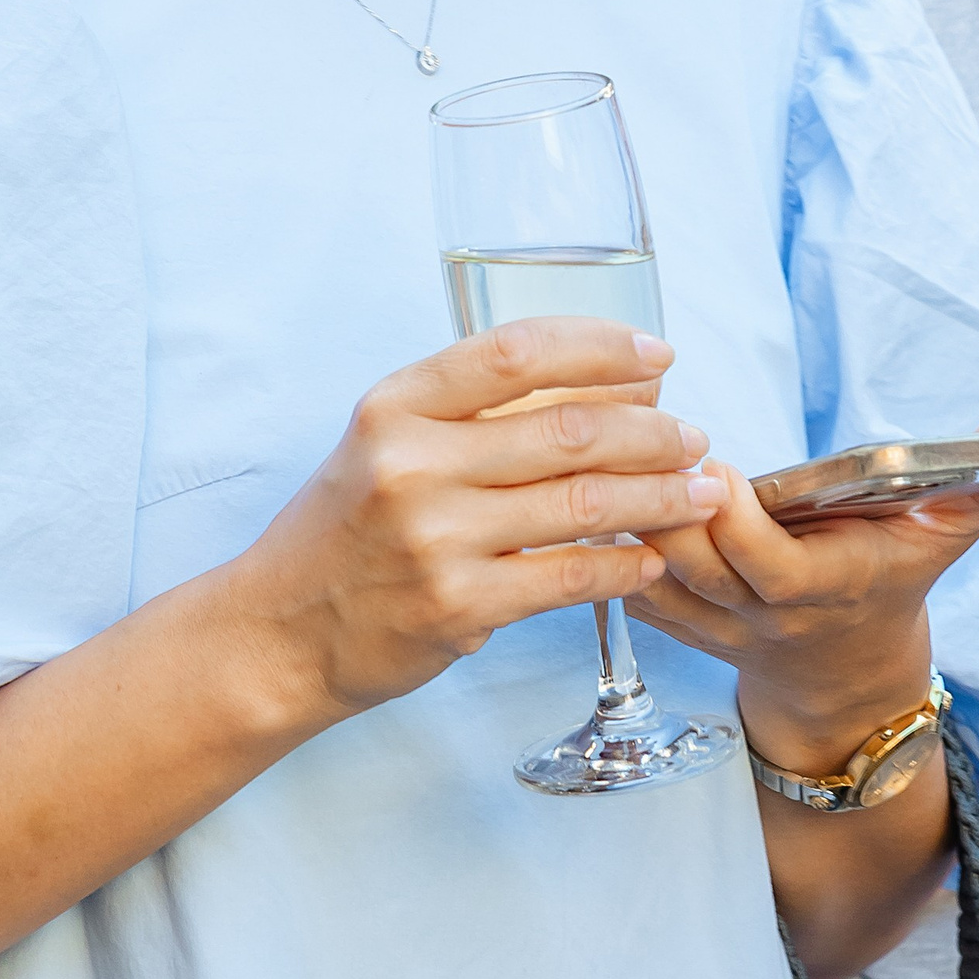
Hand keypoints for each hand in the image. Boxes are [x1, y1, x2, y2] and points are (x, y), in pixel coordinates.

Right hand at [229, 320, 723, 724]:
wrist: (277, 633)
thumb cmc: (344, 531)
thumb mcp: (384, 445)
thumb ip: (471, 415)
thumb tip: (602, 386)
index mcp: (395, 407)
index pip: (516, 352)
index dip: (601, 346)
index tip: (656, 355)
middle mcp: (412, 464)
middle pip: (569, 429)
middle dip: (653, 430)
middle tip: (693, 435)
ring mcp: (436, 539)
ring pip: (584, 503)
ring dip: (660, 495)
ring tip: (701, 490)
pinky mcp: (458, 607)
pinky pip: (571, 576)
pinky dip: (626, 566)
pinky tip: (653, 558)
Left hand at [626, 457, 978, 772]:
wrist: (847, 676)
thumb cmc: (890, 585)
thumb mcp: (939, 544)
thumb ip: (976, 494)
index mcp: (822, 591)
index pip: (770, 570)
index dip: (737, 525)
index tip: (721, 465)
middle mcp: (762, 618)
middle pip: (696, 572)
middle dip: (668, 512)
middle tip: (655, 447)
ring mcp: (715, 628)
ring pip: (654, 581)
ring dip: (630, 525)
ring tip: (620, 458)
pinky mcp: (682, 625)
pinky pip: (633, 592)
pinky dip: (612, 548)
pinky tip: (602, 494)